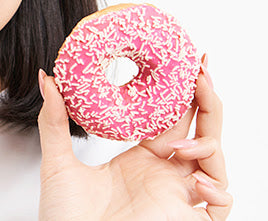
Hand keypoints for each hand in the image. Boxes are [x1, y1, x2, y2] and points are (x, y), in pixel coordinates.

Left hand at [37, 54, 231, 219]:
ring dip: (208, 146)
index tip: (189, 62)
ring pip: (216, 164)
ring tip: (183, 146)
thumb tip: (46, 80)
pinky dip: (218, 190)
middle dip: (208, 102)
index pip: (174, 119)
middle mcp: (165, 176)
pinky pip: (220, 206)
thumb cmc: (65, 218)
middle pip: (202, 132)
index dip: (184, 92)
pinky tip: (197, 181)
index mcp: (142, 159)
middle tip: (201, 72)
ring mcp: (177, 198)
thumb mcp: (57, 164)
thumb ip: (54, 122)